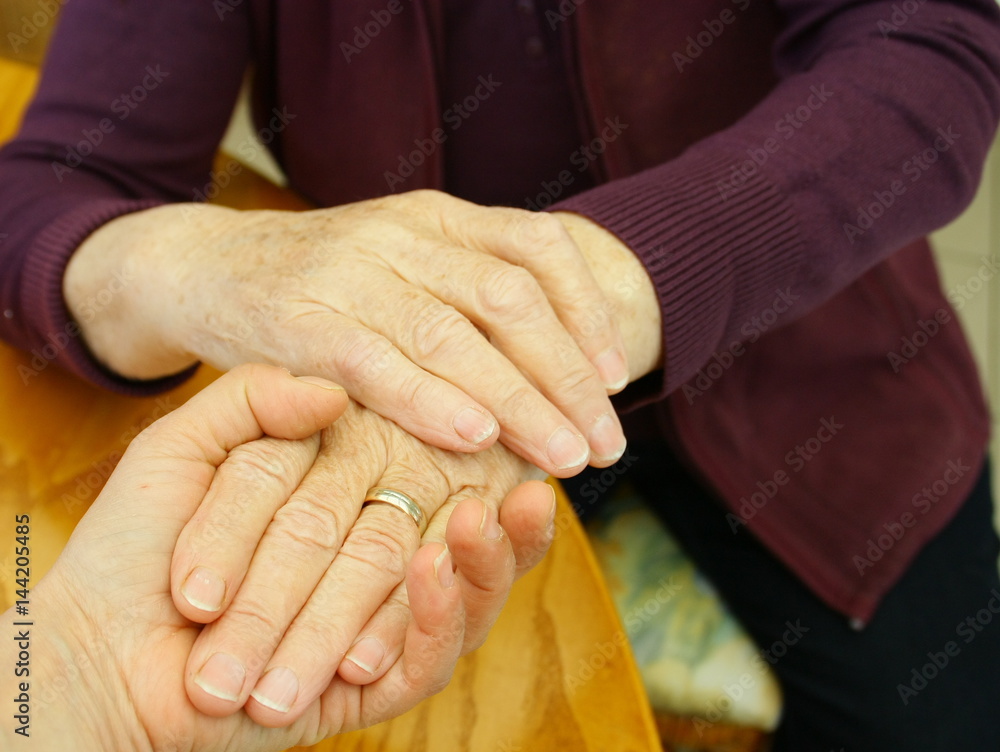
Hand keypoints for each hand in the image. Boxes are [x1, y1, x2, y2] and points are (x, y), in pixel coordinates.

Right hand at [65, 190, 631, 475]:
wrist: (209, 265)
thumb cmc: (328, 287)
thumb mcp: (406, 269)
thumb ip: (469, 301)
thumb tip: (559, 376)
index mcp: (439, 217)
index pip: (538, 248)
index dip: (587, 314)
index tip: (616, 381)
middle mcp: (403, 234)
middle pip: (508, 299)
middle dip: (567, 377)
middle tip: (606, 446)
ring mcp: (349, 272)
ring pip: (453, 334)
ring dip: (519, 402)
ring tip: (565, 458)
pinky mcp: (299, 319)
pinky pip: (377, 362)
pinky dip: (431, 400)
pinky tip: (475, 439)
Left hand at [170, 395, 554, 726]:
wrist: (91, 651)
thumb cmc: (135, 546)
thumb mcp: (186, 448)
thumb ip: (254, 401)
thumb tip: (336, 390)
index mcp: (336, 504)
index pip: (392, 472)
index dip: (435, 442)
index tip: (471, 418)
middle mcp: (361, 563)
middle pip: (418, 537)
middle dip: (446, 518)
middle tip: (489, 490)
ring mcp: (369, 627)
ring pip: (441, 596)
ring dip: (474, 562)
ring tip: (481, 521)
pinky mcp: (369, 690)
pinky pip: (424, 660)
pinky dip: (433, 617)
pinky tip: (437, 570)